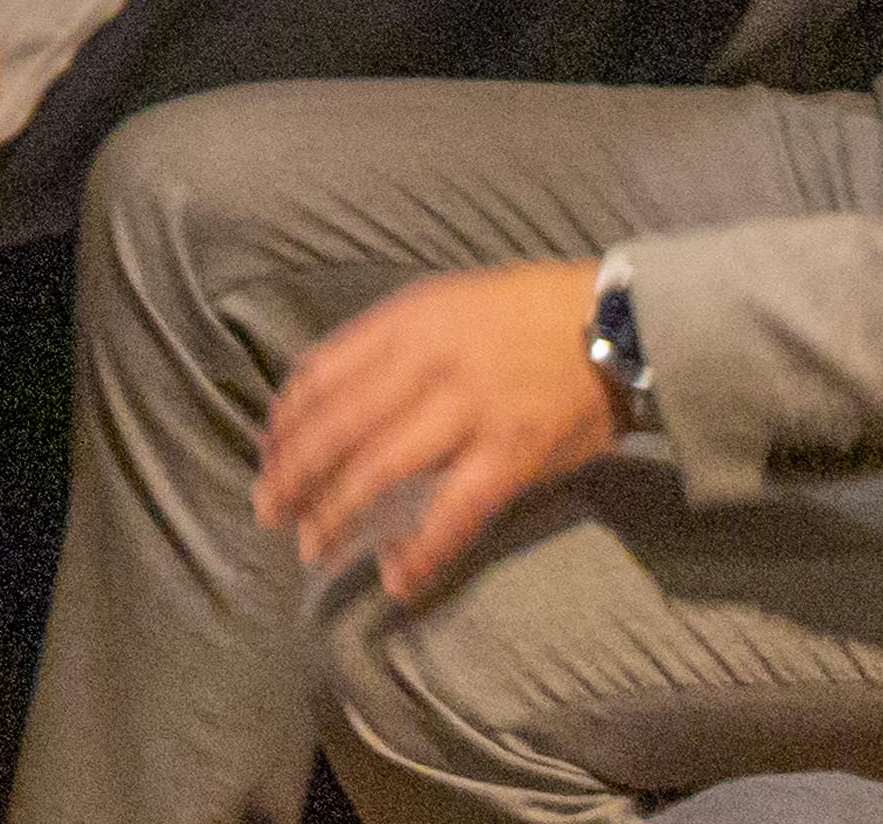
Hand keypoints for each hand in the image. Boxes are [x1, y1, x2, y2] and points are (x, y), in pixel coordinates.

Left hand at [255, 258, 617, 598]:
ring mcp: (471, 410)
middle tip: (268, 512)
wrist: (615, 322)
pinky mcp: (514, 455)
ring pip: (381, 469)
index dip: (285, 423)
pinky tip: (394, 578)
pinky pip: (455, 512)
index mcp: (404, 322)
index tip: (267, 455)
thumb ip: (386, 343)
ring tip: (311, 548)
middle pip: (338, 427)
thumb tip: (323, 394)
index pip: (319, 376)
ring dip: (337, 514)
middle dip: (293, 475)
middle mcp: (428, 363)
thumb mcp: (441, 304)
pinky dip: (420, 551)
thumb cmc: (521, 314)